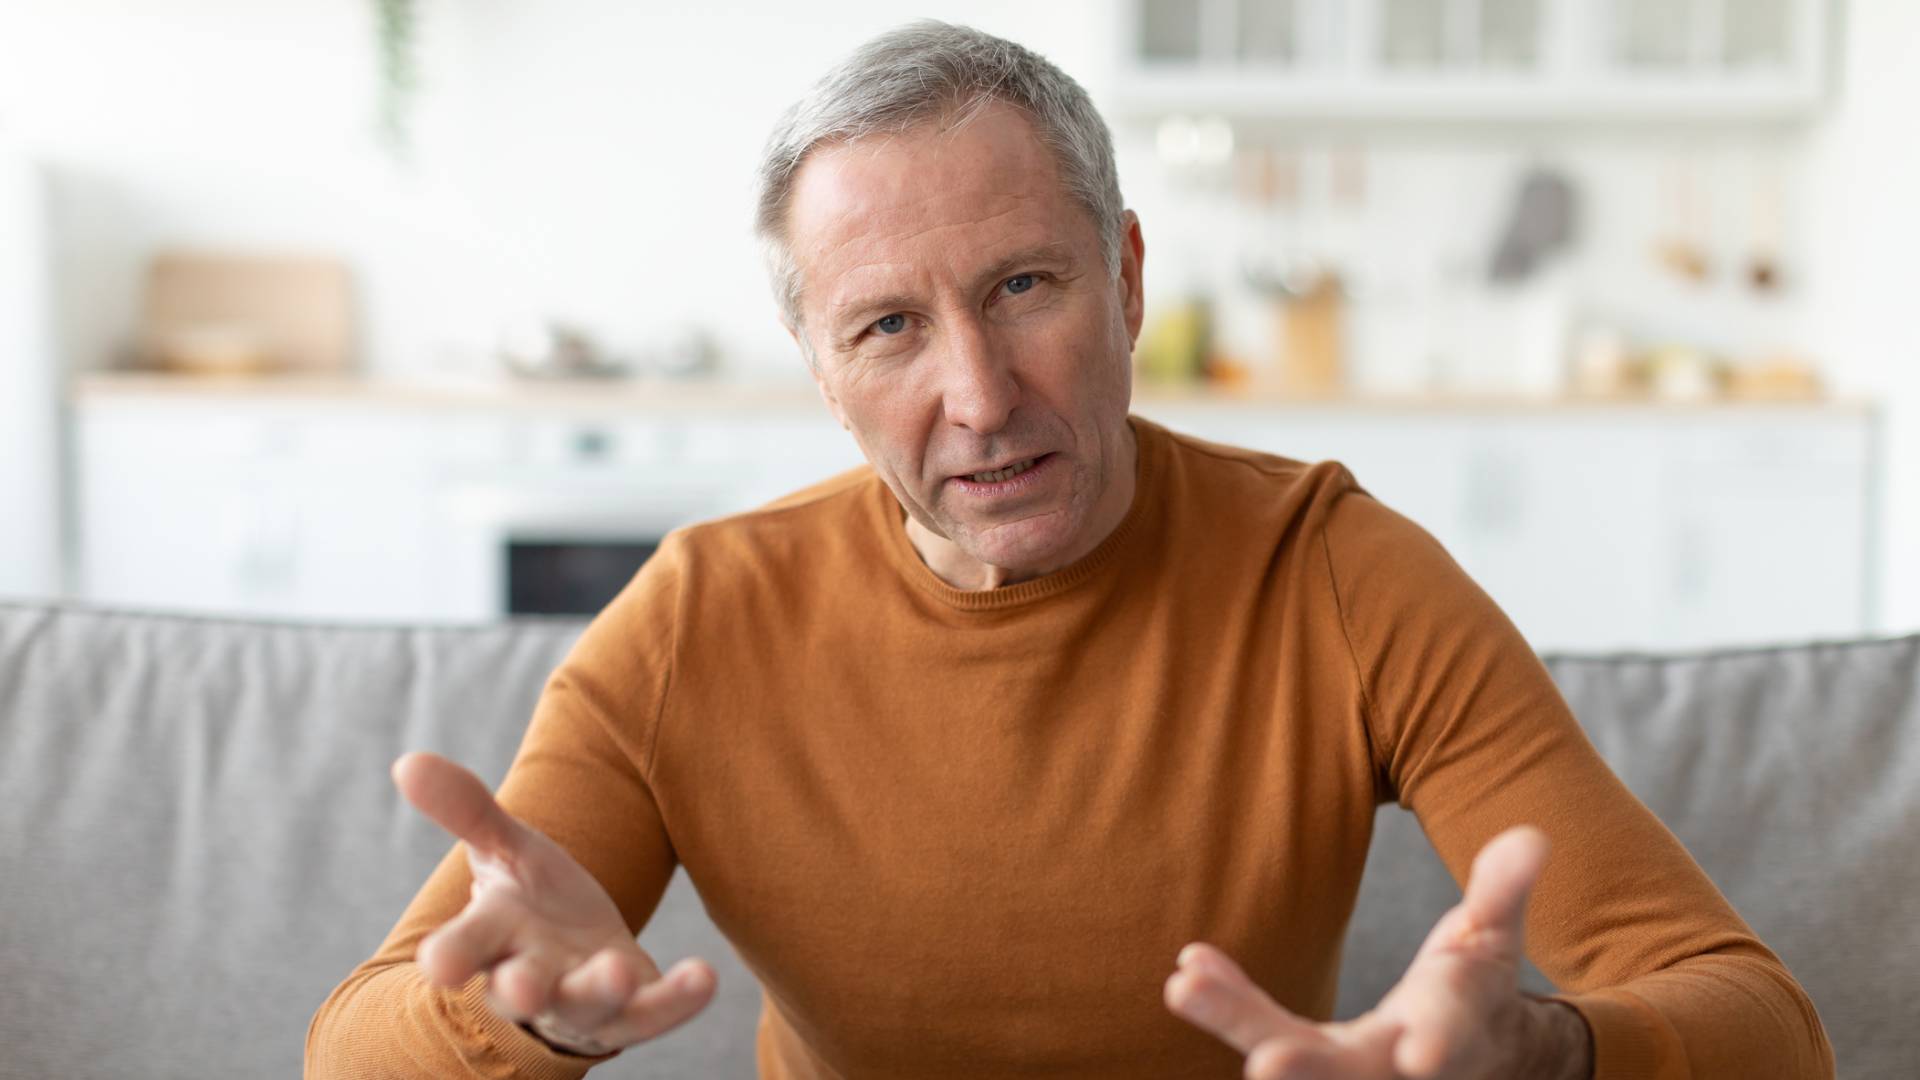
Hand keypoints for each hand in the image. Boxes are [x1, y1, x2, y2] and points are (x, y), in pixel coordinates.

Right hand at [392, 751, 716, 1055]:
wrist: (575, 950)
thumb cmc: (530, 900)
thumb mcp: (504, 848)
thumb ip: (465, 810)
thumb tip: (407, 761)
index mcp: (493, 936)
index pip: (466, 946)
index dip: (452, 955)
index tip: (437, 964)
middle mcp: (532, 975)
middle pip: (520, 991)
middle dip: (521, 989)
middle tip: (522, 986)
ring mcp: (582, 999)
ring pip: (586, 1006)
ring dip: (600, 991)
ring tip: (619, 969)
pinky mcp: (631, 1011)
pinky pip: (652, 1014)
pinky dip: (675, 1000)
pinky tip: (704, 977)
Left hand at [1164, 825, 1590, 1078]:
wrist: (1468, 1058)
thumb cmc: (1477, 990)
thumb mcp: (1496, 940)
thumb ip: (1504, 891)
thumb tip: (1533, 836)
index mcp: (1452, 1034)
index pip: (1450, 1036)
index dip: (1439, 1040)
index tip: (1420, 1048)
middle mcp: (1396, 1070)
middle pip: (1348, 1072)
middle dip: (1310, 1070)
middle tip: (1263, 1063)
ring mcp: (1352, 1075)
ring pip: (1292, 1063)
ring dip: (1240, 1024)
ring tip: (1186, 985)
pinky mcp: (1311, 1068)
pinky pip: (1263, 1044)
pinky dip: (1227, 1008)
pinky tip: (1185, 972)